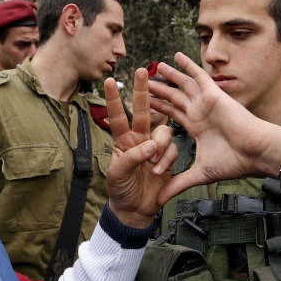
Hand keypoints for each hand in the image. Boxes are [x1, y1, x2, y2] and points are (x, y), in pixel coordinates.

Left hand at [103, 68, 177, 227]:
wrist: (135, 210)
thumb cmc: (121, 191)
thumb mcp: (118, 174)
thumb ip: (131, 158)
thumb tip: (149, 146)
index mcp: (123, 141)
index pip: (117, 116)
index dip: (113, 100)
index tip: (109, 81)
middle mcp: (139, 139)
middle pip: (143, 111)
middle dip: (142, 91)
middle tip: (142, 71)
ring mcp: (154, 148)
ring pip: (163, 132)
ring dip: (159, 147)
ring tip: (152, 166)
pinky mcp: (167, 158)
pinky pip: (171, 150)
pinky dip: (166, 160)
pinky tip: (159, 172)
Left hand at [148, 52, 280, 203]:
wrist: (255, 153)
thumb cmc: (235, 162)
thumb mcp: (199, 174)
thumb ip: (177, 184)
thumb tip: (157, 203)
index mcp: (197, 128)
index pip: (173, 115)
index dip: (159, 109)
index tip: (143, 105)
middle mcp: (200, 113)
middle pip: (175, 98)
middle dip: (159, 91)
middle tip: (142, 83)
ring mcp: (206, 103)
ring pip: (183, 85)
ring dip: (169, 76)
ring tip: (155, 66)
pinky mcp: (214, 95)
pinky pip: (199, 75)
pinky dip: (187, 65)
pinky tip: (175, 56)